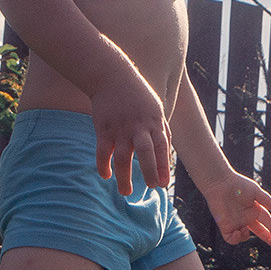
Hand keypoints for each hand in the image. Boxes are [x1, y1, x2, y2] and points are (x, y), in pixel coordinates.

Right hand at [92, 68, 171, 194]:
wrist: (112, 77)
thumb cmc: (138, 95)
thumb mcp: (156, 109)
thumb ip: (162, 131)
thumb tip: (168, 156)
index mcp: (153, 122)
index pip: (162, 147)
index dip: (163, 166)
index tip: (164, 184)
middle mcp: (137, 127)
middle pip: (145, 153)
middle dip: (149, 172)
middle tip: (152, 188)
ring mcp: (119, 128)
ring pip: (122, 157)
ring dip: (124, 177)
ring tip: (126, 192)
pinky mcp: (103, 129)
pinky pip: (102, 152)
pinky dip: (103, 165)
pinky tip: (105, 175)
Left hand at [207, 172, 270, 247]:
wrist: (220, 183)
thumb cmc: (238, 184)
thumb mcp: (256, 191)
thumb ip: (268, 201)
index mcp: (255, 210)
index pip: (267, 222)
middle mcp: (247, 217)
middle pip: (259, 231)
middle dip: (268, 238)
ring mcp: (236, 222)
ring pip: (245, 236)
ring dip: (247, 236)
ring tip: (245, 229)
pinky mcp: (225, 226)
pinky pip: (231, 239)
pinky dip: (236, 239)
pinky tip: (238, 231)